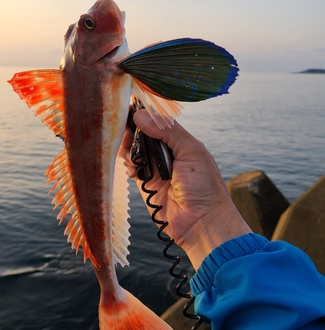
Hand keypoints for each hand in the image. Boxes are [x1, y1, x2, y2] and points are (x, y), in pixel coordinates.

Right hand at [119, 110, 250, 269]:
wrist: (202, 223)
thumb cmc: (204, 186)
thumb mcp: (191, 151)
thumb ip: (168, 131)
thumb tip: (142, 115)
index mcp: (180, 142)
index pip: (158, 122)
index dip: (145, 115)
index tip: (130, 107)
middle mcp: (167, 153)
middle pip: (142, 134)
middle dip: (132, 131)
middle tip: (124, 130)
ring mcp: (155, 169)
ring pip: (134, 150)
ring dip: (129, 148)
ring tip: (131, 153)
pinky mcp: (146, 184)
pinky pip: (131, 168)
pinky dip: (128, 165)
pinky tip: (132, 168)